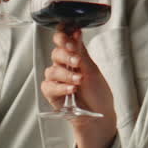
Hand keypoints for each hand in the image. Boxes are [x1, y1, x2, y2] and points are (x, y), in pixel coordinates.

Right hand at [40, 30, 117, 147]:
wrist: (98, 116)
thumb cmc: (98, 93)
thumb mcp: (93, 70)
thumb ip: (81, 51)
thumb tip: (75, 32)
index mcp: (74, 56)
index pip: (63, 40)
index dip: (63, 35)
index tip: (69, 32)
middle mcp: (64, 66)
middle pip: (56, 53)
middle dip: (66, 54)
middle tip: (77, 60)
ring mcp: (57, 79)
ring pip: (52, 70)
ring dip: (67, 74)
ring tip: (79, 80)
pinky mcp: (52, 93)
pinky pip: (49, 86)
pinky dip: (61, 87)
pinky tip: (71, 89)